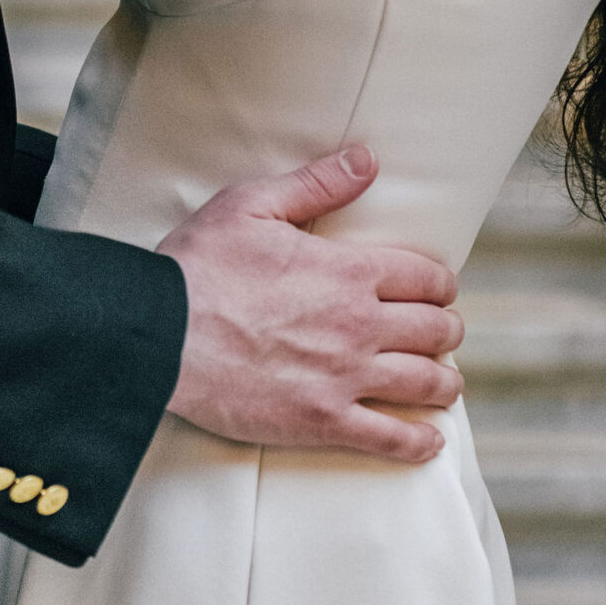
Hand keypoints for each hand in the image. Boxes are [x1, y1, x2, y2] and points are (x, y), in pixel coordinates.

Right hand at [157, 145, 463, 463]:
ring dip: (442, 382)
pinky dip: (419, 443)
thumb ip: (317, 184)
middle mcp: (360, 324)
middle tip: (442, 333)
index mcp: (348, 271)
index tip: (437, 291)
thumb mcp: (252, 205)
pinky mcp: (324, 422)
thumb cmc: (198, 266)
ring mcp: (346, 378)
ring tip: (442, 383)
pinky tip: (429, 441)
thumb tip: (367, 161)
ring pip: (425, 384)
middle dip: (447, 330)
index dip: (440, 284)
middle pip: (436, 331)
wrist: (158, 335)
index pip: (426, 278)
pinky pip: (391, 440)